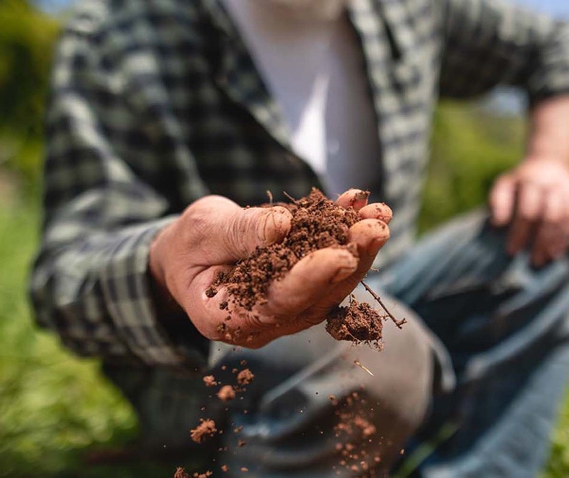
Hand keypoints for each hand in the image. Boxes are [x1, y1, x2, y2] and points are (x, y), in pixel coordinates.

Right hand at [149, 189, 390, 347]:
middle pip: (315, 297)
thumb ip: (240, 232)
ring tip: (379, 215)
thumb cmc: (189, 244)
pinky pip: (333, 266)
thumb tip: (282, 226)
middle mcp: (264, 321)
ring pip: (333, 284)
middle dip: (350, 260)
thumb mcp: (203, 230)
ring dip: (359, 248)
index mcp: (226, 317)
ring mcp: (288, 308)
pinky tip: (362, 205)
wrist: (193, 252)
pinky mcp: (306, 288)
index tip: (341, 255)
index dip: (310, 280)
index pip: (276, 304)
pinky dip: (349, 235)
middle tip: (375, 229)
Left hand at [489, 157, 568, 265]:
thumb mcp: (505, 185)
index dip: (519, 233)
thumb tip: (497, 223)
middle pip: (552, 216)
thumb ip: (498, 202)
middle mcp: (555, 183)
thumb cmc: (522, 183)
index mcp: (532, 181)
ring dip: (561, 240)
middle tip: (535, 261)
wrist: (550, 163)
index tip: (512, 251)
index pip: (527, 211)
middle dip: (543, 241)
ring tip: (550, 257)